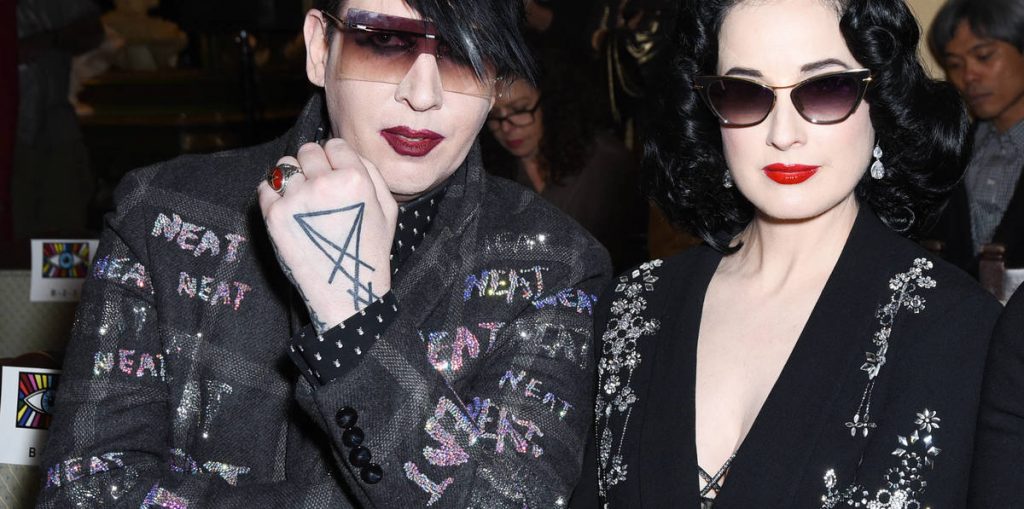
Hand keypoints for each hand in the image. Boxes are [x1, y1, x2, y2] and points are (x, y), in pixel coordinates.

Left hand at [258, 139, 397, 332]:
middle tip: (318, 186)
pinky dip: (274, 193)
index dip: (336, 158)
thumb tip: (347, 153)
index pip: (334, 145)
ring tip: (302, 197)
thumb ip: (371, 173)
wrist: (346, 290)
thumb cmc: (369, 251)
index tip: (334, 174)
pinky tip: (289, 209)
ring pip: (284, 165)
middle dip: (313, 164)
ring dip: (292, 176)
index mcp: (354, 179)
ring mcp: (296, 199)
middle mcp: (323, 184)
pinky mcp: (274, 215)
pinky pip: (265, 187)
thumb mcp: (388, 210)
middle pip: (308, 151)